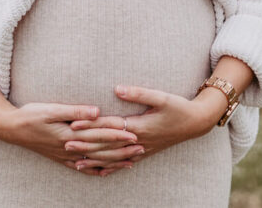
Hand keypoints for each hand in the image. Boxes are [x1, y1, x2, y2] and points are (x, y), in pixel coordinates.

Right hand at [0, 102, 142, 175]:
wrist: (11, 129)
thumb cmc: (31, 115)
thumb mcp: (51, 109)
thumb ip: (75, 111)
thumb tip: (97, 112)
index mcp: (69, 134)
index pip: (98, 134)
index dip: (117, 133)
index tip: (133, 132)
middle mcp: (70, 148)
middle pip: (101, 150)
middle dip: (122, 149)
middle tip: (142, 147)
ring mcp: (66, 156)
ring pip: (95, 161)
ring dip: (114, 161)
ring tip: (132, 160)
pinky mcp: (62, 158)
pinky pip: (82, 168)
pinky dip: (96, 170)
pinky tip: (107, 172)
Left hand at [68, 85, 222, 165]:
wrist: (196, 123)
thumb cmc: (179, 107)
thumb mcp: (161, 97)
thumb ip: (139, 93)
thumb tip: (118, 89)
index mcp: (139, 126)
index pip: (109, 127)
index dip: (90, 125)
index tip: (72, 124)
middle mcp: (138, 141)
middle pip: (107, 145)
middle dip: (85, 145)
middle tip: (65, 144)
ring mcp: (141, 149)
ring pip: (114, 158)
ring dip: (95, 160)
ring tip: (76, 163)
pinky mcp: (145, 152)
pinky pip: (125, 163)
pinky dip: (112, 168)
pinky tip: (101, 172)